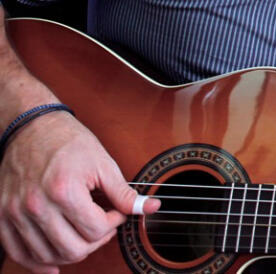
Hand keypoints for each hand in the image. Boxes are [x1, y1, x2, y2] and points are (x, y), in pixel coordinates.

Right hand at [0, 110, 157, 273]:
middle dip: (96, 240)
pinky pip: (19, 253)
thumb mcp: (103, 163)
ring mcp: (16, 214)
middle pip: (73, 248)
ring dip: (72, 251)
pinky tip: (54, 262)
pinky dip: (38, 262)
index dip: (114, 223)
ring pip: (49, 255)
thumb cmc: (68, 141)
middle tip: (103, 225)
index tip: (116, 212)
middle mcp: (36, 205)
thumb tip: (149, 207)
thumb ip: (124, 192)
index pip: (96, 229)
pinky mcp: (4, 217)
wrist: (32, 127)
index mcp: (64, 190)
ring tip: (82, 234)